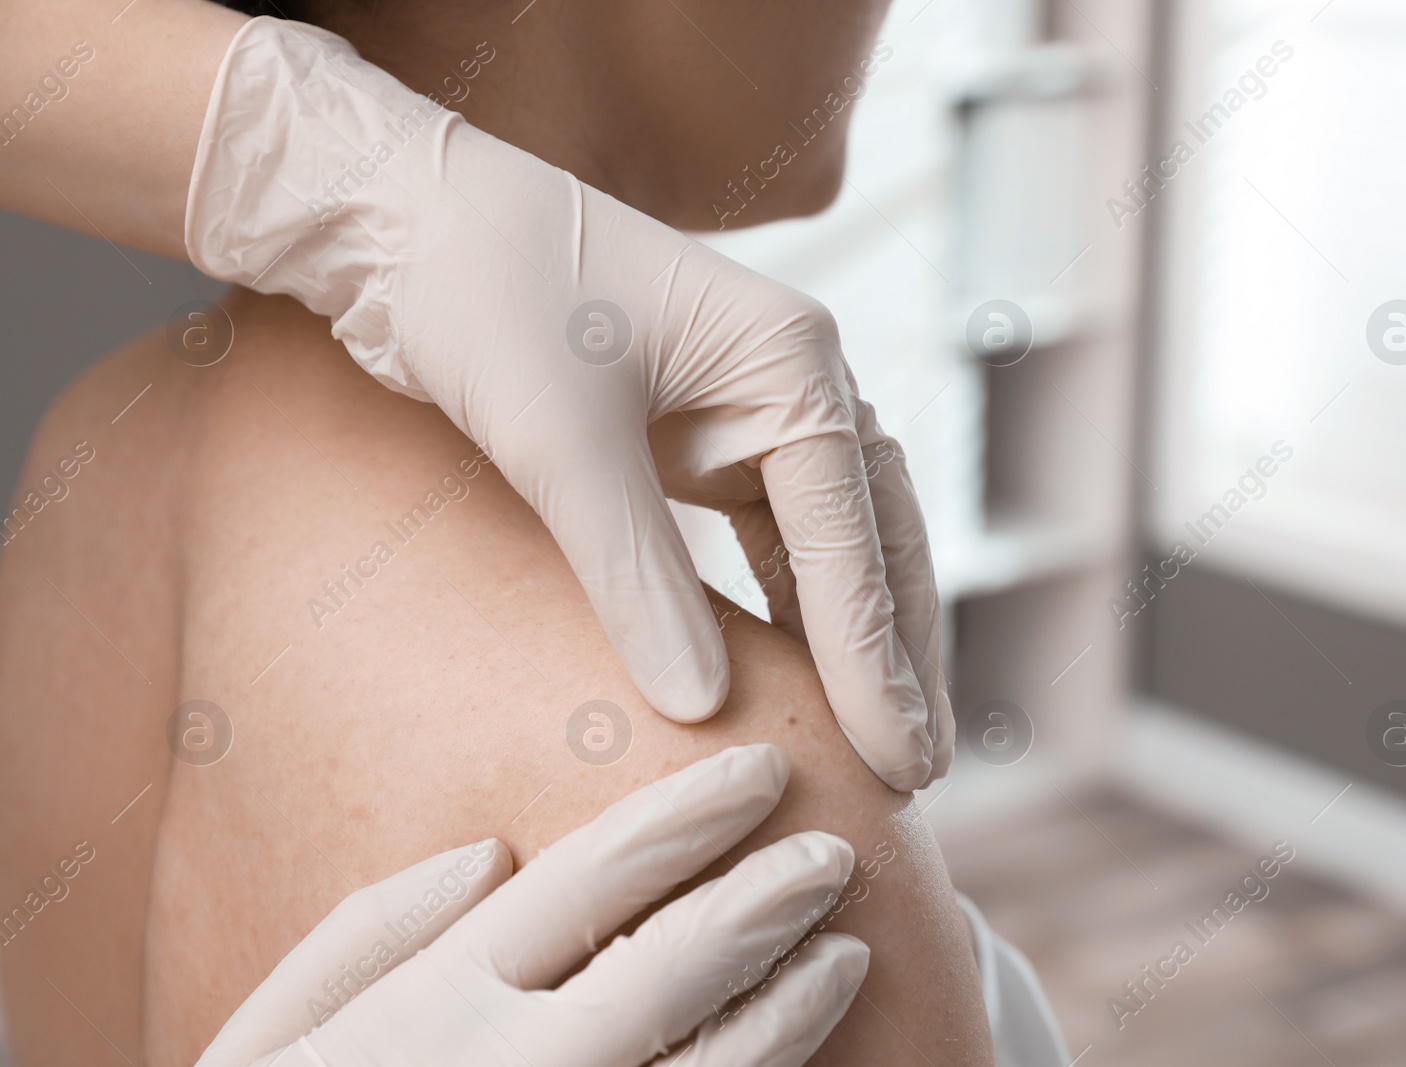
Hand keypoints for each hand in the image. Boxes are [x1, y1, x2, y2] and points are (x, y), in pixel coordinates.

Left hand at [185, 17, 952, 789]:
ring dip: (856, 636)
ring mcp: (751, 403)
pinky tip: (803, 673)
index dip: (875, 657)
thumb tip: (702, 710)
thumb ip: (634, 577)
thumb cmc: (481, 294)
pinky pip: (772, 533)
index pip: (850, 531)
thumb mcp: (558, 444)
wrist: (403, 214)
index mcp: (788, 358)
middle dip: (898, 653)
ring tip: (885, 739)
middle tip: (920, 769)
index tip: (901, 760)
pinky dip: (795, 605)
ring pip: (833, 541)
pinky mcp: (701, 431)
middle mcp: (792, 377)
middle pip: (874, 536)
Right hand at [198, 745, 868, 1066]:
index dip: (689, 814)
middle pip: (671, 965)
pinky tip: (800, 1065)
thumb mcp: (263, 1044)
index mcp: (432, 1004)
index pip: (590, 877)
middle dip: (765, 899)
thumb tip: (488, 852)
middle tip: (833, 851)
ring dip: (789, 1007)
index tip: (759, 769)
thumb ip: (363, 937)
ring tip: (849, 952)